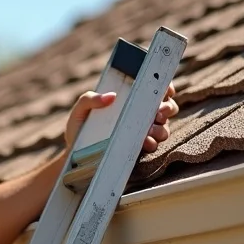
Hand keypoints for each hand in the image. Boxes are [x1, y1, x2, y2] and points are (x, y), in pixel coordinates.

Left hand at [64, 81, 178, 152]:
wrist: (75, 155)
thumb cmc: (78, 128)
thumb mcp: (80, 110)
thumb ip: (90, 99)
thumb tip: (111, 96)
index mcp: (129, 99)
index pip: (153, 89)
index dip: (164, 87)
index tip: (165, 90)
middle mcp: (139, 114)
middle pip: (166, 107)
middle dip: (167, 108)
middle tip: (158, 112)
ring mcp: (141, 131)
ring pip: (164, 127)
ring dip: (161, 127)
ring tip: (149, 130)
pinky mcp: (139, 148)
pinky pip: (155, 144)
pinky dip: (153, 142)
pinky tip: (145, 142)